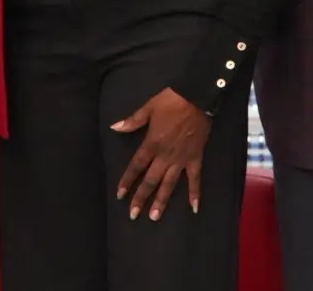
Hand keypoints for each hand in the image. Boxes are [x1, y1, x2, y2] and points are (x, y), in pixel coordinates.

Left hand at [111, 88, 210, 220]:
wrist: (197, 97)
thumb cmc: (171, 101)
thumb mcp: (148, 108)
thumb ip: (132, 121)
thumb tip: (114, 128)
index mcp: (152, 143)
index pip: (136, 166)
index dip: (127, 180)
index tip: (120, 195)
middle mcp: (165, 155)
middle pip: (151, 180)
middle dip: (141, 197)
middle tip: (133, 215)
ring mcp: (181, 159)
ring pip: (169, 183)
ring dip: (162, 201)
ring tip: (154, 217)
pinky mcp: (195, 158)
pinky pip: (195, 178)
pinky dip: (195, 193)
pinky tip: (194, 208)